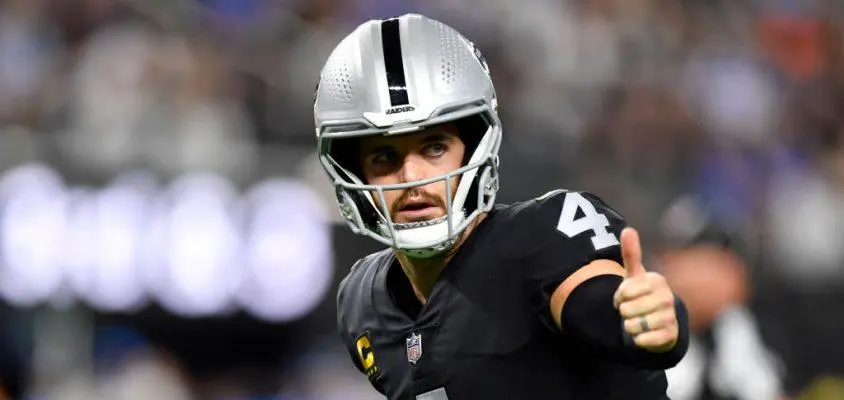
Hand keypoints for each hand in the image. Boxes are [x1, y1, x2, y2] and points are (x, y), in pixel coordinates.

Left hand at [613, 227, 678, 352]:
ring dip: (629, 326)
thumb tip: (628, 229)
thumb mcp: (635, 275)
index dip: (619, 297)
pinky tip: (643, 335)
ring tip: (636, 322)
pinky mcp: (670, 336)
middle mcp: (667, 297)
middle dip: (624, 312)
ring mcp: (670, 317)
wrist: (660, 322)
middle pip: (627, 309)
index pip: (624, 291)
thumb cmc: (643, 294)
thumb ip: (631, 254)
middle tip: (631, 311)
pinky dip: (638, 339)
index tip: (624, 297)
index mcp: (657, 280)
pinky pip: (644, 340)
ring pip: (634, 325)